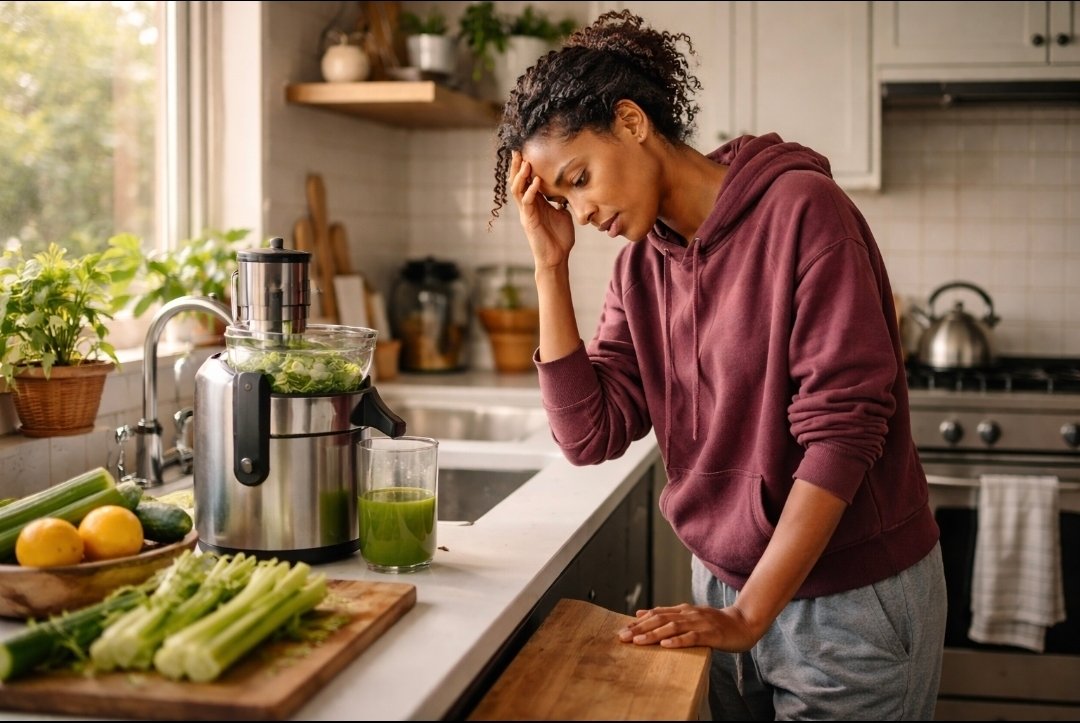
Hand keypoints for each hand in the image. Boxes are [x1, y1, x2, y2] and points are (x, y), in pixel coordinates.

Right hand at [509, 151, 574, 269]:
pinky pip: (527, 202)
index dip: (524, 166)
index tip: (526, 150)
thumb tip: (568, 189)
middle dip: (517, 166)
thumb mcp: (563, 214)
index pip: (526, 180)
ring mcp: (526, 213)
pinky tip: (536, 180)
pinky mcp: (528, 221)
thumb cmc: (560, 238)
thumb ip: (561, 201)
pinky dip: (531, 190)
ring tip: (526, 161)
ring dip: (521, 175)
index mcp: (535, 202)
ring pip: (517, 190)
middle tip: (519, 149)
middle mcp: (527, 206)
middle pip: (517, 181)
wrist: (557, 258)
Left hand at [618, 603, 762, 652]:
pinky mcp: (711, 634)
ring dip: (654, 635)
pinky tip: (666, 645)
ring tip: (638, 641)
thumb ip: (667, 615)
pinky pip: (692, 637)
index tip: (623, 629)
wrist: (743, 623)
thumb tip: (641, 613)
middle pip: (660, 620)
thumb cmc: (715, 623)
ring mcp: (700, 623)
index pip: (656, 614)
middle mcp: (689, 614)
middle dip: (640, 628)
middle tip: (623, 637)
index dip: (639, 622)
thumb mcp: (689, 616)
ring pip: (672, 628)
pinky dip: (678, 641)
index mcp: (683, 610)